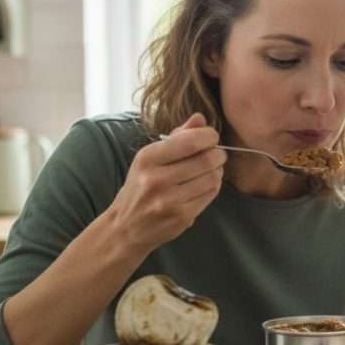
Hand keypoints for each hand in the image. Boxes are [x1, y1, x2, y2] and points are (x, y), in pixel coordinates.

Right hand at [107, 113, 226, 256]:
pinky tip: (206, 184)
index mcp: (147, 158)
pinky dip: (214, 186)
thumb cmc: (141, 186)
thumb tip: (200, 118)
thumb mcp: (150, 158)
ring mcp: (169, 200)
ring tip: (211, 169)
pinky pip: (210, 194)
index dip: (209, 136)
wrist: (126, 227)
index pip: (190, 141)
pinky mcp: (181, 216)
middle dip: (218, 154)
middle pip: (206, 159)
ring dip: (218, 171)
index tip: (211, 137)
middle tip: (217, 154)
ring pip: (212, 178)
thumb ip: (177, 137)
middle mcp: (156, 179)